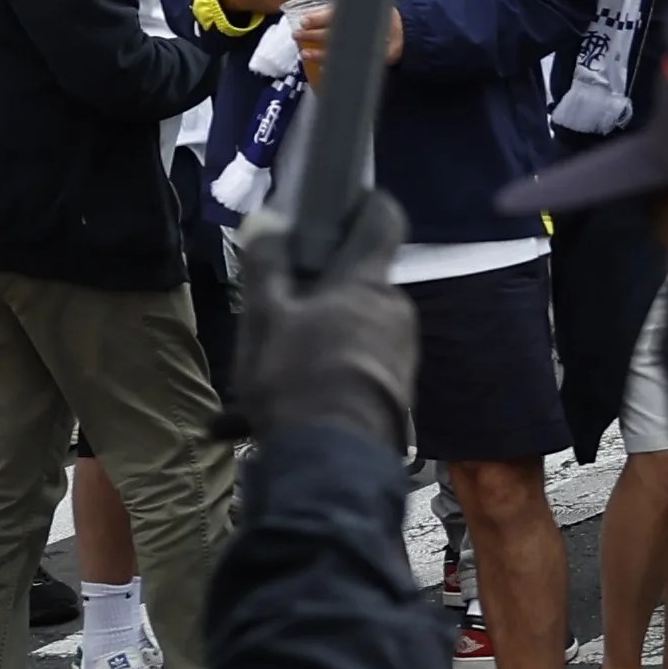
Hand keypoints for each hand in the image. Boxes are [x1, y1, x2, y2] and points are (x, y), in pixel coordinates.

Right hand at [227, 187, 421, 445]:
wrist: (333, 462)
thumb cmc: (296, 377)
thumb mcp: (265, 315)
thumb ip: (267, 263)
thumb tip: (269, 218)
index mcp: (368, 282)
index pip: (383, 221)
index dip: (363, 206)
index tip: (338, 206)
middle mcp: (395, 311)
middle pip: (359, 281)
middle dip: (322, 289)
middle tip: (278, 306)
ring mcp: (402, 353)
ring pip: (354, 327)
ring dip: (318, 337)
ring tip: (270, 366)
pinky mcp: (397, 392)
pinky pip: (356, 365)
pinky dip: (324, 372)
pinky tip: (280, 401)